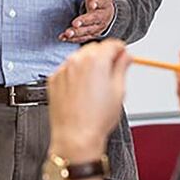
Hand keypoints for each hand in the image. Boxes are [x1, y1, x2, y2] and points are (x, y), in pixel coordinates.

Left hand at [46, 40, 129, 159]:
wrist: (76, 136)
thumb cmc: (96, 118)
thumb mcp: (118, 91)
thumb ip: (122, 68)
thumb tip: (125, 57)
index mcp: (96, 60)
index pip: (111, 43)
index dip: (120, 50)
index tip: (122, 56)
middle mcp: (77, 60)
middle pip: (94, 48)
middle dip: (104, 56)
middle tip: (111, 72)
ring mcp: (63, 69)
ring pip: (79, 58)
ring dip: (89, 64)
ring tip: (95, 86)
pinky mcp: (54, 79)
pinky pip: (68, 69)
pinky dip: (75, 74)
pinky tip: (82, 91)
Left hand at [61, 0, 113, 42]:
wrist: (108, 13)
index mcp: (104, 3)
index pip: (102, 2)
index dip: (97, 3)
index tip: (91, 4)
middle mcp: (101, 17)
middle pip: (94, 19)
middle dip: (85, 21)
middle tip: (75, 23)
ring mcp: (96, 27)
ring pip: (87, 31)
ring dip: (77, 33)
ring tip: (67, 33)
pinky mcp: (90, 34)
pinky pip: (82, 38)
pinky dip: (73, 39)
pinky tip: (63, 37)